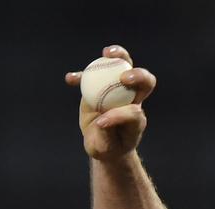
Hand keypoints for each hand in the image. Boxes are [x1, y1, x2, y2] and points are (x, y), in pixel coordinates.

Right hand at [65, 45, 156, 162]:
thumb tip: (102, 120)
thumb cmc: (107, 147)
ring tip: (107, 54)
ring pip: (122, 67)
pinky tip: (70, 79)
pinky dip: (82, 75)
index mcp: (136, 115)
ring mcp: (116, 88)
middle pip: (143, 81)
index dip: (121, 114)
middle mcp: (131, 99)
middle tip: (124, 78)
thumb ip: (106, 134)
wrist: (100, 141)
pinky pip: (92, 75)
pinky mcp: (99, 85)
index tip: (101, 122)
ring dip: (118, 56)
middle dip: (139, 75)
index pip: (134, 110)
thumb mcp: (106, 147)